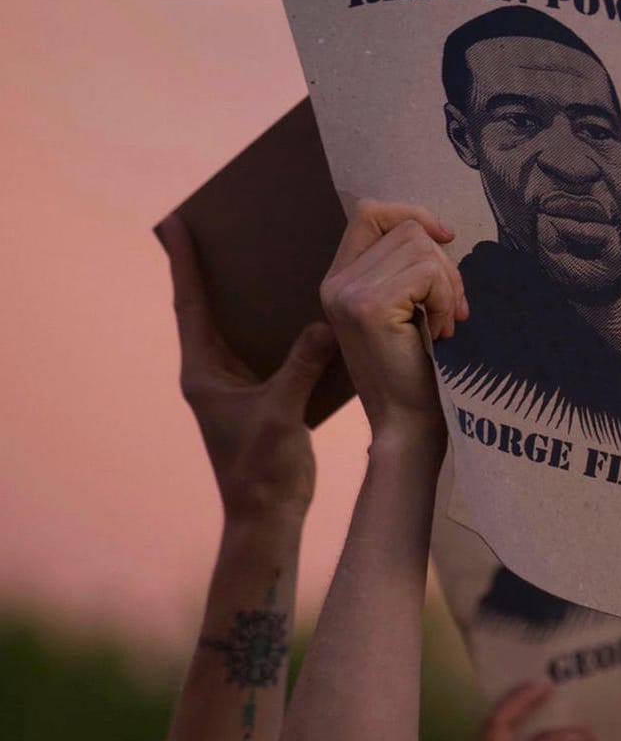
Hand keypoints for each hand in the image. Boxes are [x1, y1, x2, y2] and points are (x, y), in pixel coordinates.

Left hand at [159, 214, 335, 516]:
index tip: (175, 222)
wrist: (266, 518)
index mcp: (204, 371)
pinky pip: (267, 349)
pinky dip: (279, 326)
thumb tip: (326, 323)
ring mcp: (236, 385)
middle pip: (209, 308)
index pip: (191, 305)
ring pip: (239, 327)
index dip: (184, 262)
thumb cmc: (262, 471)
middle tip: (220, 227)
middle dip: (213, 268)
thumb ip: (301, 366)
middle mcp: (213, 373)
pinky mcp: (261, 396)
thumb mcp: (280, 413)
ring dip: (247, 297)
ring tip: (261, 259)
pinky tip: (302, 311)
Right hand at [318, 200, 466, 442]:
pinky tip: (442, 332)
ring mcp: (348, 292)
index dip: (412, 214)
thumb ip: (406, 269)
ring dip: (448, 286)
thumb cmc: (416, 369)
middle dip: (444, 264)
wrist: (407, 423)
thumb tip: (439, 231)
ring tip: (444, 324)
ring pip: (420, 247)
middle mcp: (335, 281)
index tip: (446, 238)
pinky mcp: (369, 306)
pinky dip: (447, 300)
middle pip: (406, 229)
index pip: (370, 212)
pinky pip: (427, 274)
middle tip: (452, 310)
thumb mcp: (407, 308)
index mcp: (340, 279)